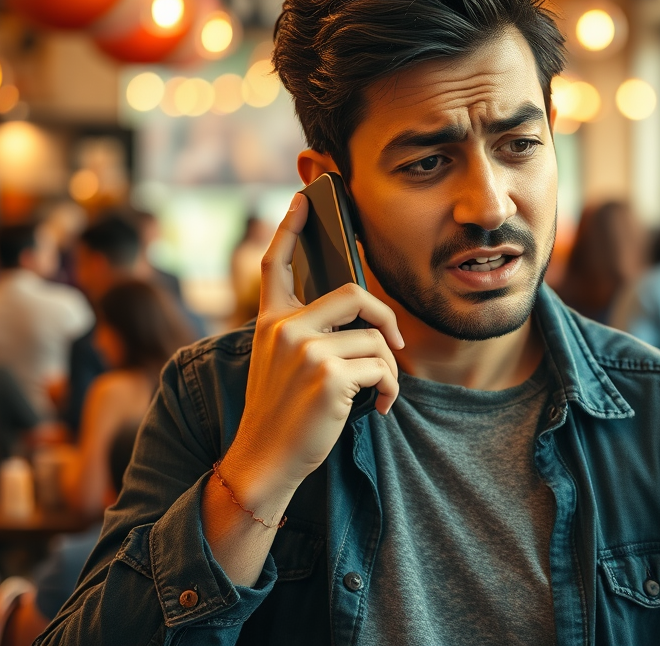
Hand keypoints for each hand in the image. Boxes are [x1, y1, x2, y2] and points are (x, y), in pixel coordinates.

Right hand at [223, 192, 402, 499]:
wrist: (264, 461)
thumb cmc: (282, 415)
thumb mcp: (282, 365)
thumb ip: (307, 334)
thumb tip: (364, 321)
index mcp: (270, 321)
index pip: (277, 263)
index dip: (290, 227)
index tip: (304, 198)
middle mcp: (284, 328)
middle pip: (353, 293)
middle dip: (385, 317)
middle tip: (395, 344)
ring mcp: (305, 349)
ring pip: (375, 338)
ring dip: (388, 370)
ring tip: (378, 393)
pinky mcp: (328, 374)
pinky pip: (382, 368)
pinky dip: (390, 389)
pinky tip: (380, 406)